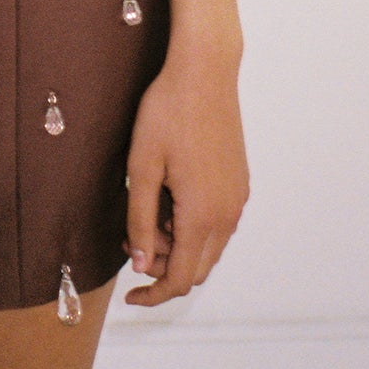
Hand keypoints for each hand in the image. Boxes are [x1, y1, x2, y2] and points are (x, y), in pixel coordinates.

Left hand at [121, 43, 249, 305]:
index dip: (153, 294)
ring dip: (178, 244)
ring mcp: (238, 199)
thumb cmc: (168, 112)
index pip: (181, 279)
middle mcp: (227, 214)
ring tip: (146, 211)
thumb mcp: (141, 166)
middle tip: (130, 236)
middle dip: (162, 265)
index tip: (129, 296)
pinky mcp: (239, 183)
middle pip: (197, 268)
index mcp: (202, 215)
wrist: (205, 72)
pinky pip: (217, 222)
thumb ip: (140, 220)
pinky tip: (169, 196)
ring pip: (208, 246)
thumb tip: (141, 264)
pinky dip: (192, 226)